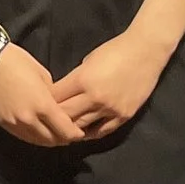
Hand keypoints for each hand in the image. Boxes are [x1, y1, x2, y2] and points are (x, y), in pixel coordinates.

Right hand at [0, 41, 82, 146]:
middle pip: (52, 140)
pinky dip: (32, 136)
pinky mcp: (2, 123)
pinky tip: (37, 130)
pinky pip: (22, 136)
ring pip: (37, 141)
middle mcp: (29, 119)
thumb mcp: (44, 76)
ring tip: (53, 134)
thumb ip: (53, 96)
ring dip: (48, 139)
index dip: (75, 135)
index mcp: (43, 106)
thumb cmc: (19, 62)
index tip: (79, 133)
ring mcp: (14, 123)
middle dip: (63, 139)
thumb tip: (57, 108)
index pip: (65, 131)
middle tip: (68, 134)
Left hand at [51, 29, 170, 139]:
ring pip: (81, 127)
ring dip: (70, 128)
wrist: (145, 52)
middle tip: (46, 120)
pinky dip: (90, 133)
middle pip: (65, 115)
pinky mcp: (123, 116)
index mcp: (82, 80)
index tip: (39, 104)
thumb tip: (63, 94)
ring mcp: (110, 109)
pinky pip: (102, 131)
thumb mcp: (88, 61)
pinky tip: (82, 132)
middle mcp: (95, 97)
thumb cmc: (114, 51)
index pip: (55, 98)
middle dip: (54, 118)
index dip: (45, 102)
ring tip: (61, 129)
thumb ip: (76, 79)